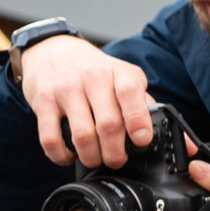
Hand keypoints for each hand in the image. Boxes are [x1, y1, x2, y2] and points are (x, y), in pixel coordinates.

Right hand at [15, 35, 156, 167]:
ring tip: (94, 160)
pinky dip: (61, 155)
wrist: (51, 50)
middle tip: (116, 160)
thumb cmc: (91, 70)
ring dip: (91, 157)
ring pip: (82, 134)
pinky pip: (50, 137)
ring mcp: (65, 89)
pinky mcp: (43, 102)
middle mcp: (92, 77)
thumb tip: (165, 134)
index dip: (138, 121)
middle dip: (115, 152)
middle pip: (109, 124)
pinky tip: (67, 156)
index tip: (141, 140)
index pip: (131, 93)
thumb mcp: (120, 75)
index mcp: (119, 72)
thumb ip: (139, 101)